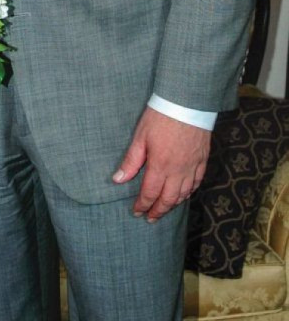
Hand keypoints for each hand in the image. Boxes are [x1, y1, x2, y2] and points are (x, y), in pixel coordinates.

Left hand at [113, 106, 210, 220]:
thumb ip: (131, 161)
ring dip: (173, 205)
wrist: (187, 102)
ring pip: (184, 194)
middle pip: (168, 199)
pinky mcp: (202, 160)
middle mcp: (178, 171)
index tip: (136, 212)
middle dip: (158, 211)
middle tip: (150, 218)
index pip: (150, 193)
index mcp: (160, 165)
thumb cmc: (160, 117)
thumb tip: (118, 180)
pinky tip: (184, 195)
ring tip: (164, 210)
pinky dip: (189, 193)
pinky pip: (196, 183)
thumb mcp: (140, 136)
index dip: (142, 205)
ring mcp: (192, 166)